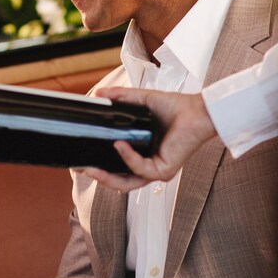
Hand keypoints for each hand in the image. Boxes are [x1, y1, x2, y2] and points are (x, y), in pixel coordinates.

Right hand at [81, 87, 217, 191]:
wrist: (198, 110)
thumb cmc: (176, 108)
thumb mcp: (141, 101)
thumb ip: (119, 98)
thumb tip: (98, 93)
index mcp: (143, 156)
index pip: (117, 170)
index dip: (98, 169)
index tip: (81, 161)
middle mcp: (149, 167)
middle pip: (118, 183)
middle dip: (97, 178)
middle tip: (80, 168)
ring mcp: (157, 171)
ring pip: (126, 184)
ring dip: (106, 178)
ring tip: (90, 168)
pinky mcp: (164, 170)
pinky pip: (140, 168)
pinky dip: (127, 158)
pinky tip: (118, 145)